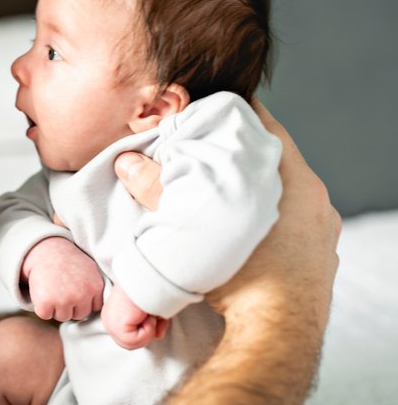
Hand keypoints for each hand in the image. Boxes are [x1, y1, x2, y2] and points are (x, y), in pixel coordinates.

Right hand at [21, 236, 103, 321]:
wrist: (45, 249)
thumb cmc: (67, 259)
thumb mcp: (90, 269)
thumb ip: (96, 288)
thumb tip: (102, 308)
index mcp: (95, 287)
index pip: (94, 308)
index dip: (83, 300)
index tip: (75, 287)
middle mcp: (81, 295)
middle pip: (79, 315)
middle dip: (70, 305)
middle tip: (62, 286)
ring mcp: (63, 300)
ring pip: (62, 317)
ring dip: (56, 307)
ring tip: (53, 287)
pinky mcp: (45, 303)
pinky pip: (46, 315)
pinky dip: (42, 306)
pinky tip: (43, 291)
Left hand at [102, 287, 169, 349]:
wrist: (145, 278)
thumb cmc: (149, 289)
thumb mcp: (152, 309)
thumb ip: (154, 324)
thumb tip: (158, 336)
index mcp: (113, 315)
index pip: (129, 337)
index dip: (146, 330)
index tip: (151, 315)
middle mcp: (109, 320)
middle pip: (131, 344)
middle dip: (147, 332)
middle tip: (151, 315)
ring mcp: (111, 324)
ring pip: (133, 344)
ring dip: (148, 330)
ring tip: (148, 313)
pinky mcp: (117, 327)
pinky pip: (136, 341)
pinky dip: (148, 329)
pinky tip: (145, 314)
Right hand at [115, 103, 340, 402]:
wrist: (274, 336)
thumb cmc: (239, 277)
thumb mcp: (189, 227)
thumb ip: (157, 191)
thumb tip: (127, 163)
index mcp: (291, 178)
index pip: (261, 121)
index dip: (229, 112)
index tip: (203, 111)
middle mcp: (313, 199)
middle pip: (269, 156)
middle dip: (234, 152)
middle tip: (200, 151)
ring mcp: (320, 230)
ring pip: (279, 191)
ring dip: (249, 187)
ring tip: (214, 192)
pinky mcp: (318, 258)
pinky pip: (289, 222)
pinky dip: (264, 217)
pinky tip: (237, 230)